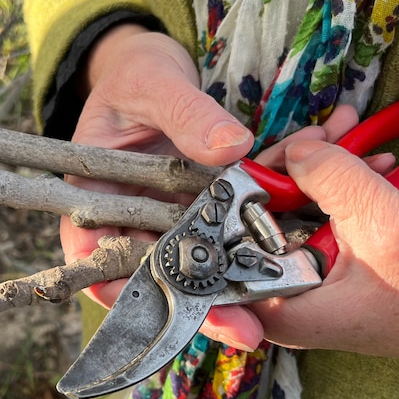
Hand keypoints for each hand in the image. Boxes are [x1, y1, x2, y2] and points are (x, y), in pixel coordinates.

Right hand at [62, 25, 364, 349]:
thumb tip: (231, 148)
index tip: (161, 303)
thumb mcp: (154, 86)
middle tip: (243, 327)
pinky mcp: (206, 214)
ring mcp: (171, 222)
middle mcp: (132, 220)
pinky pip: (231, 233)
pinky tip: (304, 242)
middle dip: (201, 304)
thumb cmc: (136, 76)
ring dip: (239, 286)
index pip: (94, 255)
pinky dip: (264, 240)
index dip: (121, 289)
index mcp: (96, 197)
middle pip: (156, 275)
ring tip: (276, 306)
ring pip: (200, 265)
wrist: (158, 71)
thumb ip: (187, 114)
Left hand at [249, 140, 398, 373]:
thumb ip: (332, 179)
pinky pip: (336, 220)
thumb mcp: (387, 226)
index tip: (269, 158)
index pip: (230, 249)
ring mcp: (326, 286)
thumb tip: (297, 151)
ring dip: (327, 169)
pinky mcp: (353, 271)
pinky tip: (377, 160)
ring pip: (304, 214)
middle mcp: (297, 301)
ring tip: (351, 131)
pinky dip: (353, 187)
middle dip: (292, 170)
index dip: (242, 196)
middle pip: (265, 222)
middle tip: (320, 133)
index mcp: (286, 309)